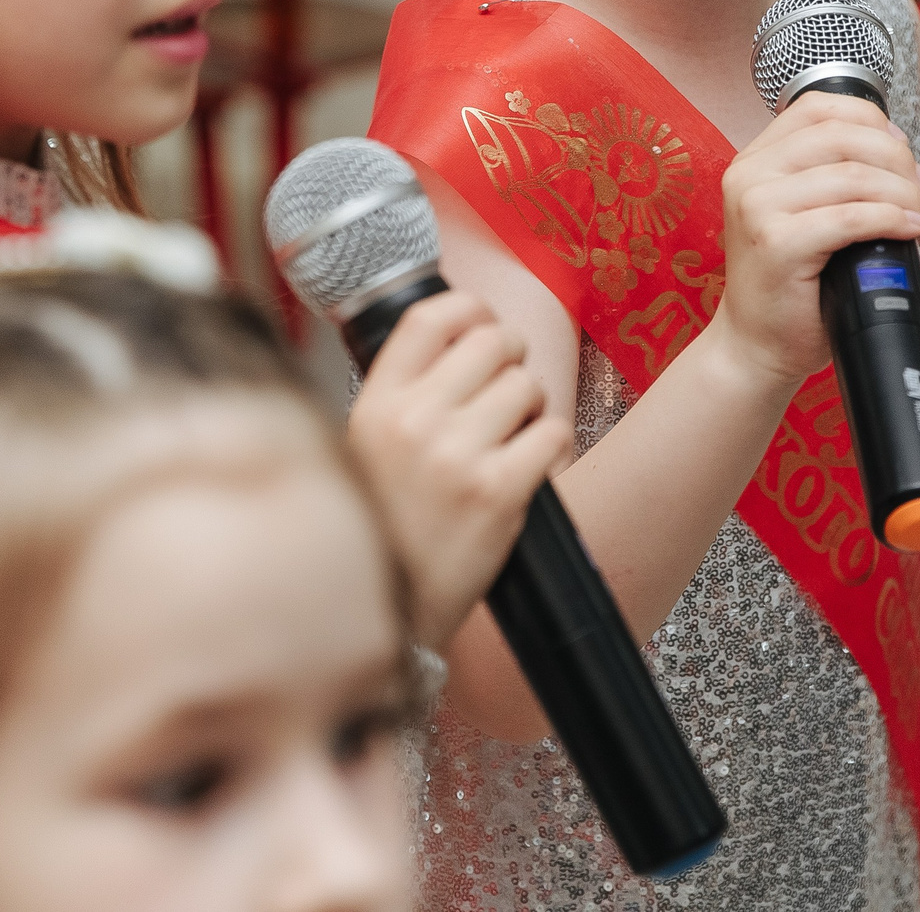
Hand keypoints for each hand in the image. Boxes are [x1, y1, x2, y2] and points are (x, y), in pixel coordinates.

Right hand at [345, 291, 571, 648]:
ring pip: (528, 386)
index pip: (430, 316)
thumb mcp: (363, 448)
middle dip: (513, 360)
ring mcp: (456, 456)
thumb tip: (460, 340)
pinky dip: (555, 446)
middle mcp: (413, 421)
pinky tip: (537, 467)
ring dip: (534, 409)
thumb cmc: (383, 528)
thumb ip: (401, 397)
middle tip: (509, 392)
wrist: (386, 612)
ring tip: (515, 441)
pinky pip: (552, 433)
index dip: (470, 308)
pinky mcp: (498, 493)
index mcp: (375, 404)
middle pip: (493, 341)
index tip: (484, 323)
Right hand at [714, 91, 919, 386]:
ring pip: (854, 177)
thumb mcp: (806, 216)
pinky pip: (852, 217)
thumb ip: (839, 180)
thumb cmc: (791, 284)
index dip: (873, 121)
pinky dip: (892, 219)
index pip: (819, 107)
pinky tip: (911, 229)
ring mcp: (758, 207)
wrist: (757, 344)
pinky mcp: (777, 244)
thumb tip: (912, 169)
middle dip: (899, 161)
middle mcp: (749, 174)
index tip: (903, 152)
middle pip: (844, 137)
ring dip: (905, 193)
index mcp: (755, 159)